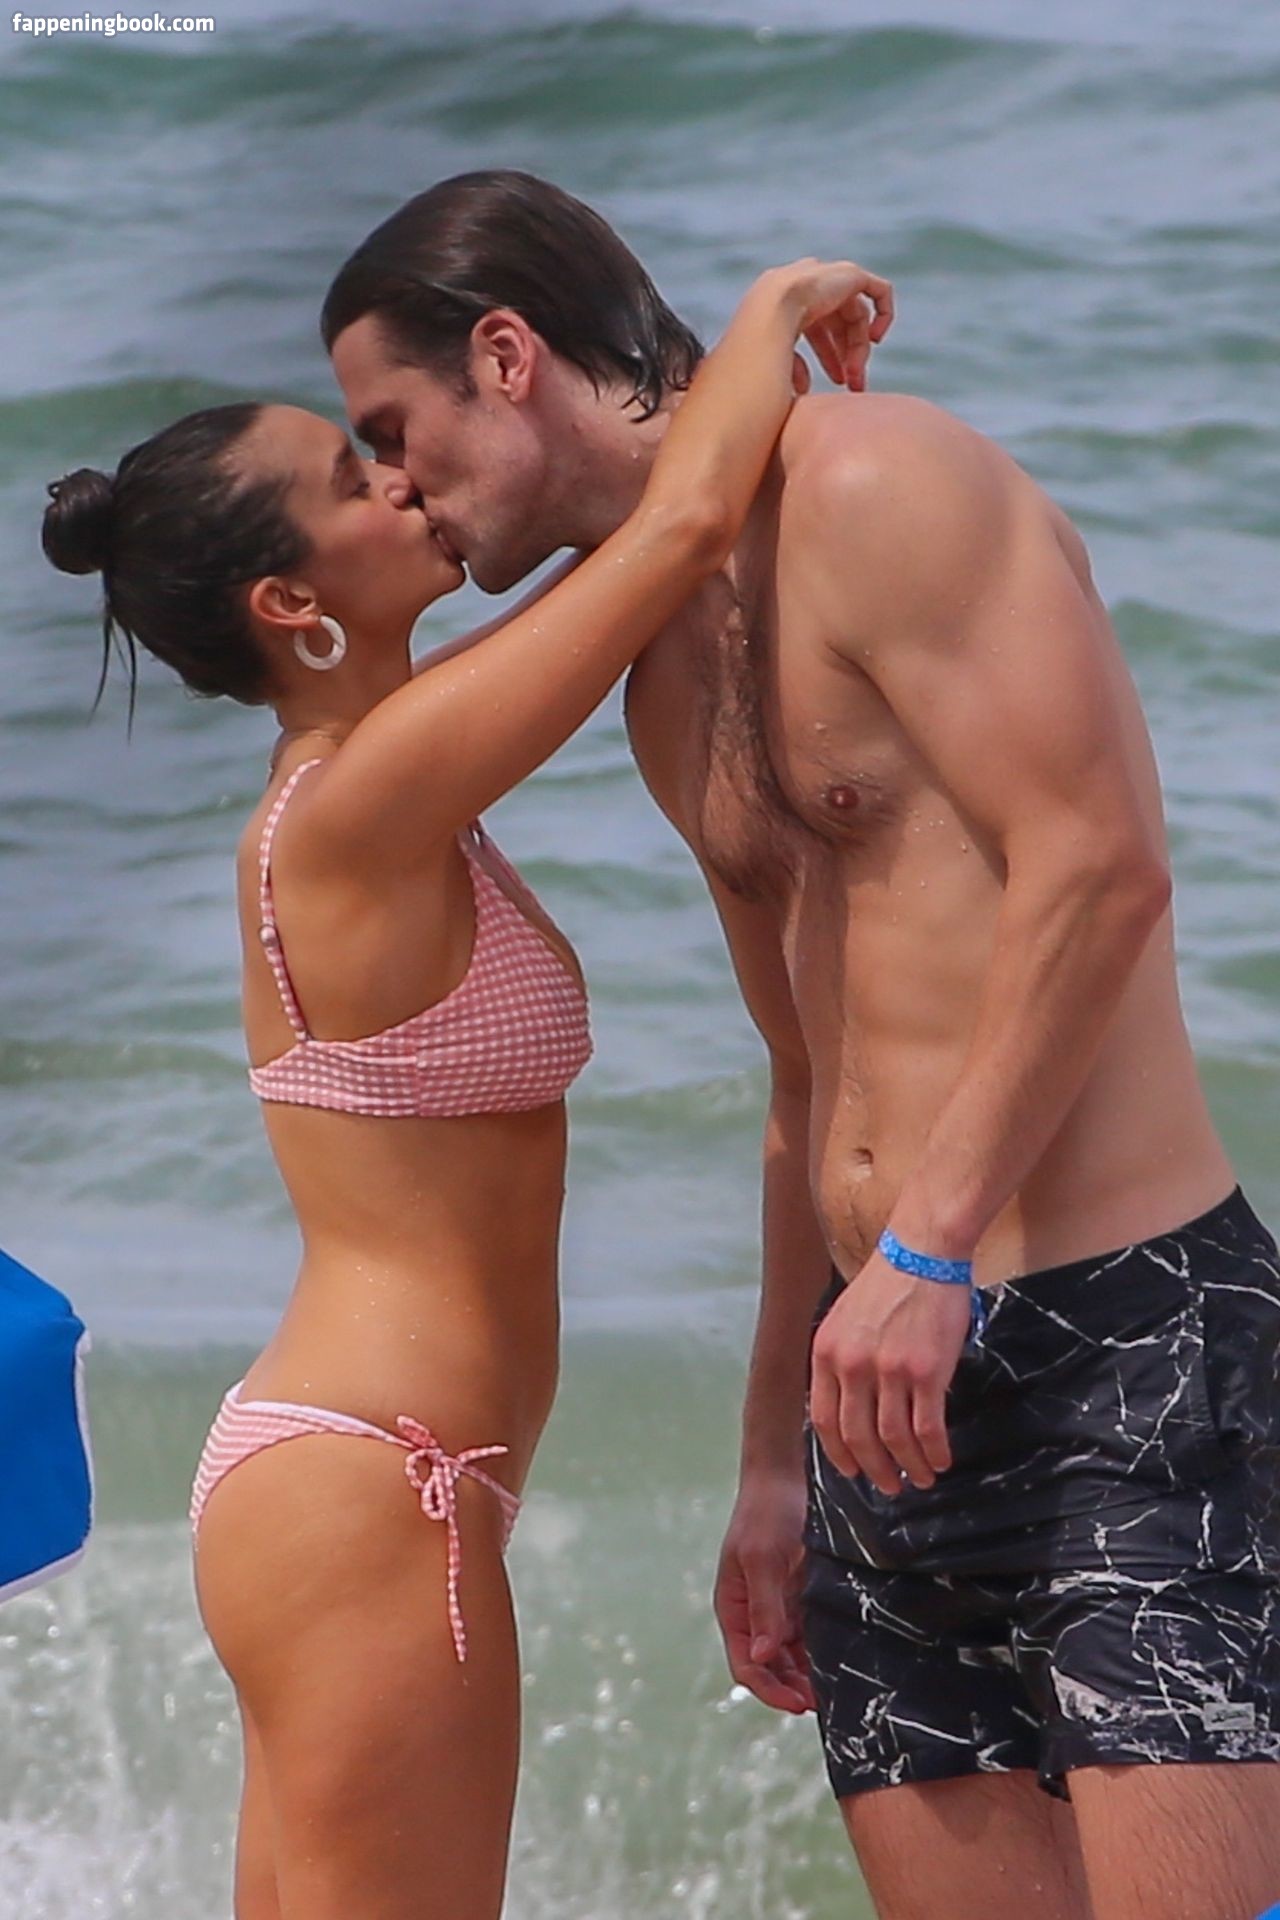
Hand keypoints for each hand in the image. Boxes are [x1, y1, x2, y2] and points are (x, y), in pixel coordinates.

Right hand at [713, 1468, 815, 1714]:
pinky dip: (820, 1651)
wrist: (786, 1475)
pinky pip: (809, 1634)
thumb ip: (764, 1607)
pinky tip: (839, 1658)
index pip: (746, 1664)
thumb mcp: (762, 1559)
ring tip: (835, 1687)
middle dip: (792, 1688)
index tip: (798, 1704)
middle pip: (770, 1667)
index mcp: (733, 1608)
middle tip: (825, 1702)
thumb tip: (762, 1654)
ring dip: (807, 1674)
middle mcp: (754, 1614)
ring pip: (791, 1656)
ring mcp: (778, 1606)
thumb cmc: (766, 1513)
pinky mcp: (801, 1595)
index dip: (770, 1690)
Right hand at [761, 258, 895, 392]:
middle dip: (846, 355)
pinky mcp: (850, 274)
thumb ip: (794, 367)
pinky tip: (877, 340)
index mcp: (790, 302)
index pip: (818, 329)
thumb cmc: (762, 344)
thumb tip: (804, 387)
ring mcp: (830, 278)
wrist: (767, 315)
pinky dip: (884, 313)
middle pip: (840, 322)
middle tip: (853, 384)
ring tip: (858, 374)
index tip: (837, 382)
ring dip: (859, 348)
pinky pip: (879, 290)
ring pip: (856, 315)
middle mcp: (810, 286)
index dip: (829, 357)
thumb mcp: (778, 359)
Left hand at [809, 1251, 969, 1492]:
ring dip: (908, 1466)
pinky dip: (934, 1451)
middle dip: (875, 1469)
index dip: (839, 1454)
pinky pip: (927, 1427)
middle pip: (858, 1436)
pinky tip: (941, 1460)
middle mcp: (852, 1365)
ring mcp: (889, 1370)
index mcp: (826, 1353)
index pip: (824, 1420)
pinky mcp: (926, 1371)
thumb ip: (841, 1360)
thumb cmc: (888, 1283)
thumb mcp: (845, 1319)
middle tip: (890, 1486)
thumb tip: (848, 1407)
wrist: (923, 1251)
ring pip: (894, 1439)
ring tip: (920, 1478)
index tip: (854, 1471)